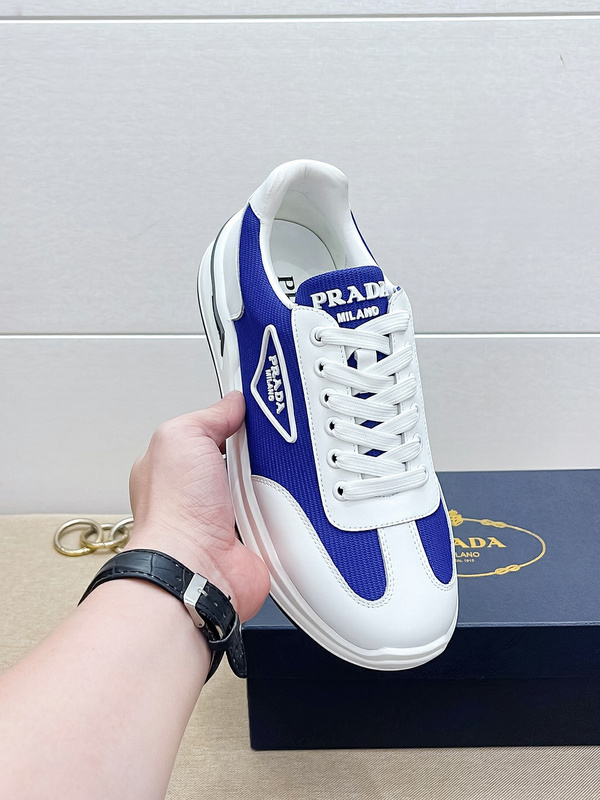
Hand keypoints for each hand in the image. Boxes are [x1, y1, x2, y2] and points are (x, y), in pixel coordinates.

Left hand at [128, 391, 269, 620]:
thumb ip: (209, 416)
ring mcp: (226, 519)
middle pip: (242, 459)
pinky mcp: (252, 539)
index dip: (232, 422)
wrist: (196, 570)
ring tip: (281, 473)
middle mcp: (199, 495)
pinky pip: (279, 517)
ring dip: (273, 482)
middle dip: (258, 452)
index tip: (257, 412)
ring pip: (263, 487)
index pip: (210, 433)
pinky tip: (286, 502)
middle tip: (273, 443)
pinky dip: (285, 510)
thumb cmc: (174, 513)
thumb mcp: (183, 437)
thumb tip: (232, 403)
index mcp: (176, 467)